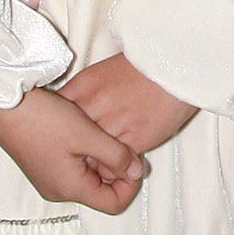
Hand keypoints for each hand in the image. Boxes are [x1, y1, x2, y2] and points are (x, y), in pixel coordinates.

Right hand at [0, 90, 145, 215]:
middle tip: (115, 140)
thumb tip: (138, 172)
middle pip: (100, 190)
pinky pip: (72, 166)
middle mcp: (58, 190)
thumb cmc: (43, 119)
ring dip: (99, 157)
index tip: (134, 159)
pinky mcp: (42, 164)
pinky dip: (84, 152)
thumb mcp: (88, 135)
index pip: (114, 203)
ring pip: (87, 176)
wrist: (3, 104)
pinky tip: (81, 129)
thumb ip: (117, 155)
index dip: (130, 183)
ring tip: (96, 131)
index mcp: (70, 188)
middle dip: (114, 168)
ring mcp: (48, 178)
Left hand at [63, 54, 196, 157]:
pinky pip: (115, 165)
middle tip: (79, 159)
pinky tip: (120, 163)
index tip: (62, 141)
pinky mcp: (135, 138)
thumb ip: (84, 96)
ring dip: (96, 163)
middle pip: (70, 140)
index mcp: (84, 87)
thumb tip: (71, 116)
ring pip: (91, 157)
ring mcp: (114, 122)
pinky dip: (116, 169)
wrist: (177, 65)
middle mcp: (95, 105)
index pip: (56, 118)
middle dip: (74, 152)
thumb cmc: (144, 69)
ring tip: (102, 162)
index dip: (59, 133)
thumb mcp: (103, 73)